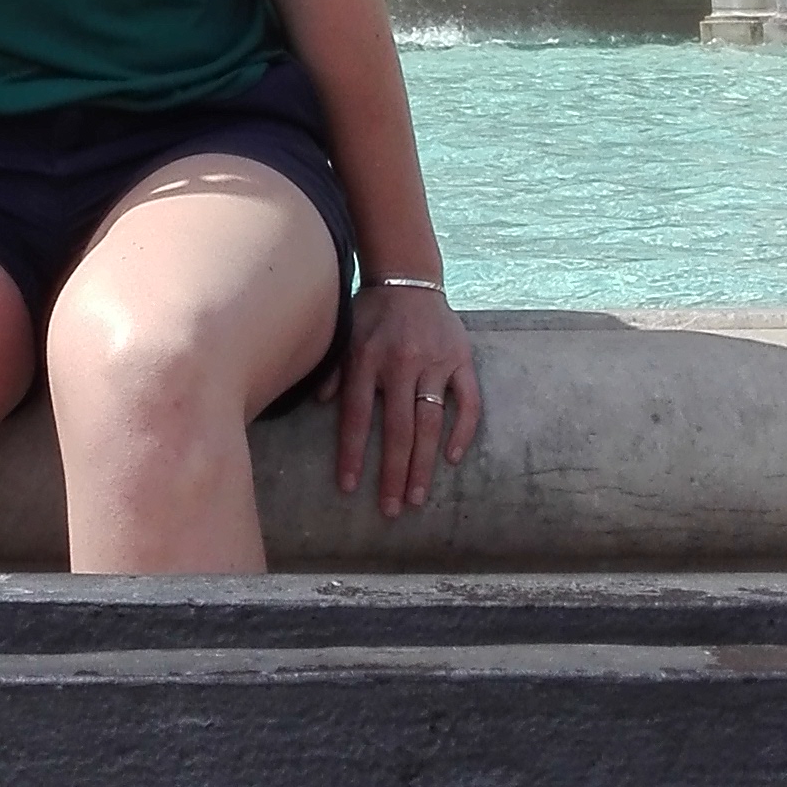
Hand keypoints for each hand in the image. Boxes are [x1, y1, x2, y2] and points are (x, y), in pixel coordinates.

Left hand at [324, 282, 479, 517]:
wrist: (408, 277)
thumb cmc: (370, 312)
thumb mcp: (344, 334)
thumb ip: (332, 369)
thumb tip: (318, 403)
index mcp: (367, 359)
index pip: (357, 416)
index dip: (353, 454)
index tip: (350, 488)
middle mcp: (400, 363)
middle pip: (397, 429)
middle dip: (393, 473)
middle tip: (392, 509)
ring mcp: (434, 362)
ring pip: (430, 423)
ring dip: (424, 464)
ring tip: (418, 497)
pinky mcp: (461, 359)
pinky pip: (468, 401)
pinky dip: (463, 430)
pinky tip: (453, 458)